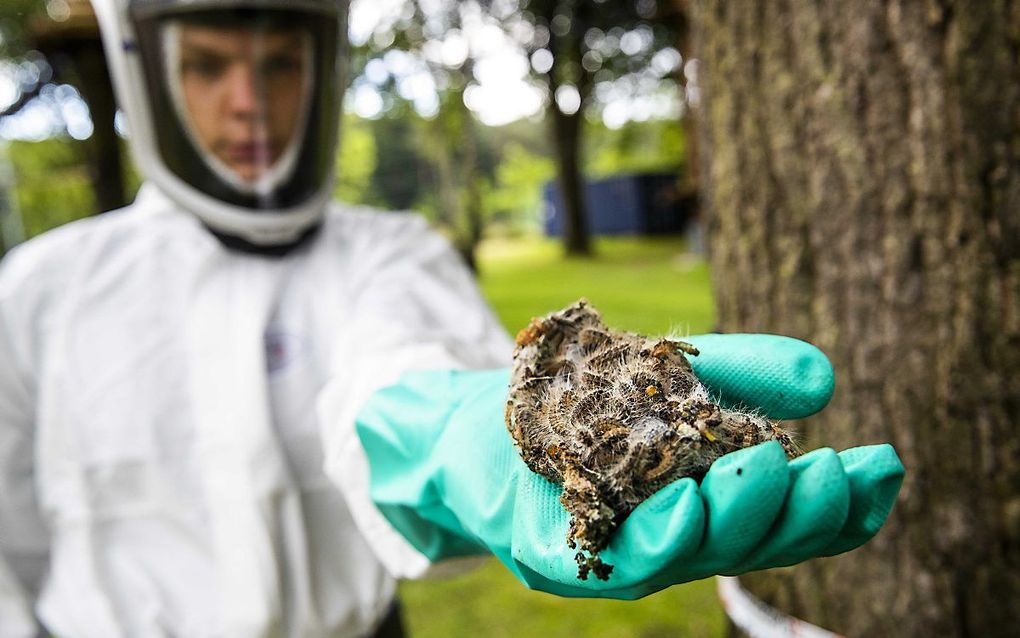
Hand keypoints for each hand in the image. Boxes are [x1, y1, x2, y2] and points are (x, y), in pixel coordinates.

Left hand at [355, 335, 903, 598]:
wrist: (486, 414)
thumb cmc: (593, 400)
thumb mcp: (681, 376)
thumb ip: (748, 374)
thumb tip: (824, 381)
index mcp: (718, 505)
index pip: (793, 522)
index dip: (843, 505)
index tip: (882, 464)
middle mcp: (681, 538)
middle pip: (751, 543)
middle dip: (795, 512)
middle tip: (823, 468)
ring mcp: (621, 551)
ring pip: (689, 553)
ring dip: (731, 520)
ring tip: (762, 474)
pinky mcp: (560, 552)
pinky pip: (610, 558)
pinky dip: (652, 539)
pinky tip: (681, 505)